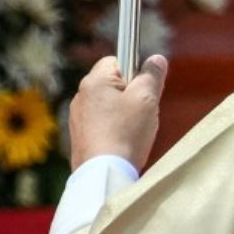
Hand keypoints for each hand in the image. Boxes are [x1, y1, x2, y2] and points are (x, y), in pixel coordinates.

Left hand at [68, 54, 167, 171]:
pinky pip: (100, 125)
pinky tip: (121, 144)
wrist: (104, 173)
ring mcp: (76, 118)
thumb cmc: (125, 133)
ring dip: (121, 114)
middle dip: (130, 95)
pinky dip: (112, 130)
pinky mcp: (78, 138)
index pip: (116, 60)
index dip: (134, 72)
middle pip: (112, 85)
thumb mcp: (147, 99)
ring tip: (132, 132)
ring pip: (107, 106)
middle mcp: (80, 96)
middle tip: (142, 113)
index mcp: (94, 81)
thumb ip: (152, 75)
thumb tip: (157, 59)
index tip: (144, 90)